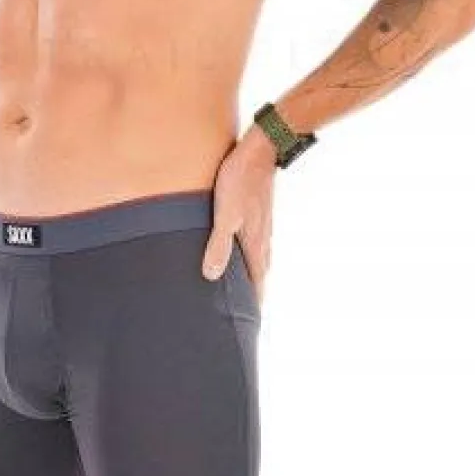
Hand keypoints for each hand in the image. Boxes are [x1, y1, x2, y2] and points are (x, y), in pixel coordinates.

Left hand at [201, 127, 276, 307]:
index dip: (252, 305)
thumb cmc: (239, 182)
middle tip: (244, 314)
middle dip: (253, 295)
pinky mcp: (259, 213)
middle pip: (259, 275)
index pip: (256, 285)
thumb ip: (218, 245)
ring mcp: (263, 226)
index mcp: (256, 245)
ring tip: (243, 289)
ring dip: (252, 276)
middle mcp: (263, 240)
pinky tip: (241, 252)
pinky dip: (249, 257)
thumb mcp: (225, 215)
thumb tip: (211, 277)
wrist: (261, 150)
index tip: (248, 325)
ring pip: (258, 259)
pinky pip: (255, 243)